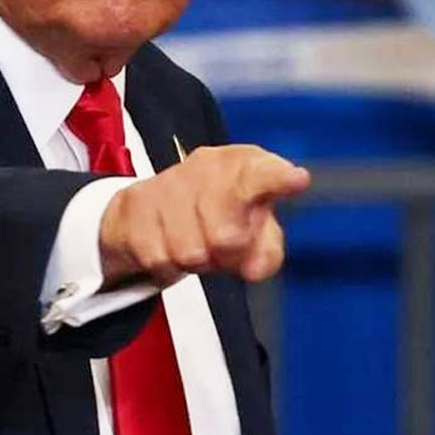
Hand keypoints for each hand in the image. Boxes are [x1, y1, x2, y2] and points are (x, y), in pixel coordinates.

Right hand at [98, 144, 309, 286]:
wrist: (147, 207)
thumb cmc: (217, 216)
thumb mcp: (253, 232)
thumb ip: (266, 252)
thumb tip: (255, 268)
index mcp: (245, 167)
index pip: (264, 174)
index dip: (279, 179)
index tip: (297, 180)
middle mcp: (208, 166)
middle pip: (226, 236)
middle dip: (227, 254)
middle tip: (224, 247)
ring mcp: (169, 182)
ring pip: (191, 252)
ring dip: (196, 260)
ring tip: (195, 242)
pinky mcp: (137, 203)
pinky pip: (160, 258)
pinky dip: (168, 264)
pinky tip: (168, 243)